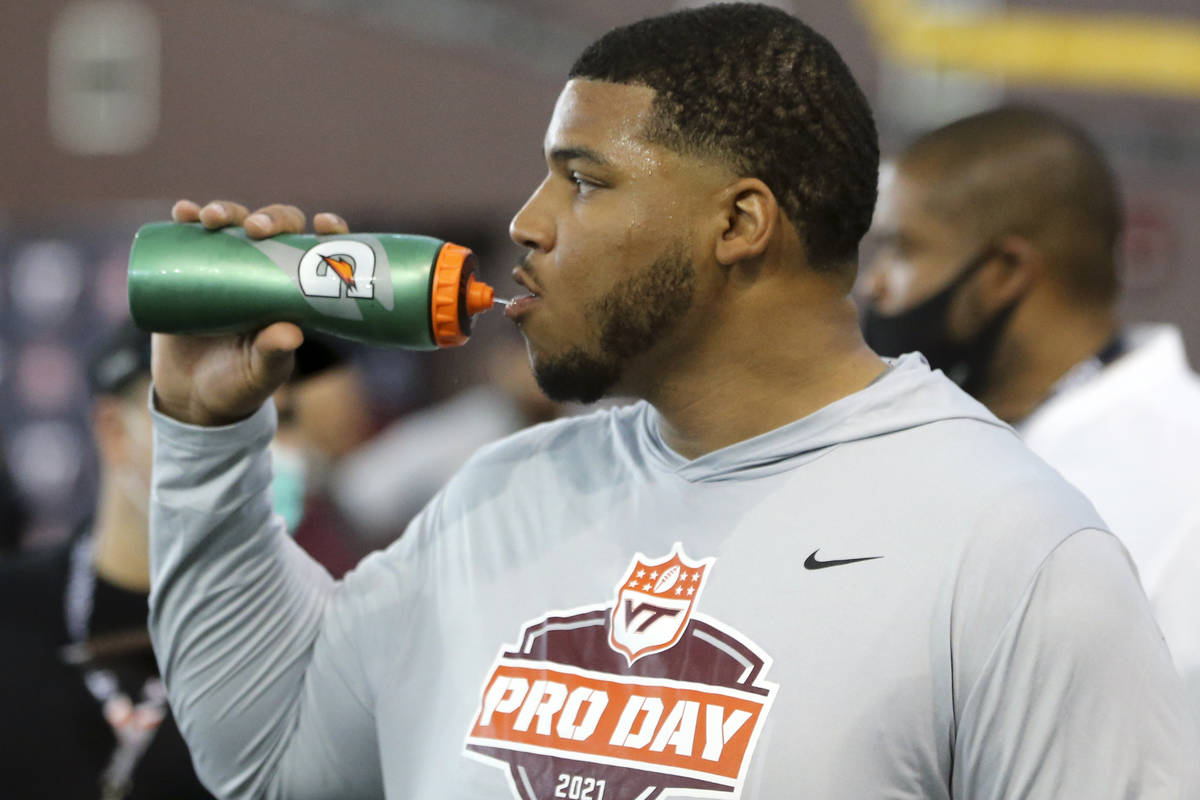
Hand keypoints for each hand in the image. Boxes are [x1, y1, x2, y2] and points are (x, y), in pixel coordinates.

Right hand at [150, 199, 349, 425]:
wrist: (193, 398)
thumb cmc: (241, 384)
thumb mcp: (261, 372)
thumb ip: (275, 354)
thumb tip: (292, 334)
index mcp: (294, 291)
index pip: (318, 251)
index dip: (328, 231)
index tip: (324, 224)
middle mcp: (264, 271)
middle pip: (275, 228)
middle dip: (270, 218)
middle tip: (257, 230)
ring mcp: (227, 267)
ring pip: (233, 224)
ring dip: (226, 210)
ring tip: (212, 219)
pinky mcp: (190, 270)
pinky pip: (189, 236)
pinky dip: (187, 219)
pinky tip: (183, 212)